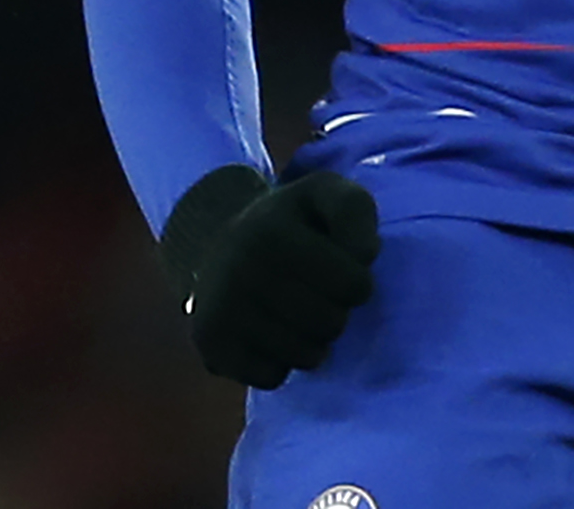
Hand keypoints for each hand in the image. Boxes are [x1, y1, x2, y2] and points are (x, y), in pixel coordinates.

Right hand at [158, 165, 381, 388]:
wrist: (216, 245)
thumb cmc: (288, 224)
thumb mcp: (324, 196)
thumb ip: (354, 211)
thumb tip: (363, 255)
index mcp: (271, 232)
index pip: (354, 285)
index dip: (359, 282)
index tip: (343, 270)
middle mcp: (240, 271)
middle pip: (331, 325)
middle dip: (337, 313)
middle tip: (319, 295)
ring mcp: (221, 312)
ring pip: (305, 357)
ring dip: (314, 342)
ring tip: (300, 316)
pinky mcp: (210, 346)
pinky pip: (273, 377)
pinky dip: (281, 364)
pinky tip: (272, 336)